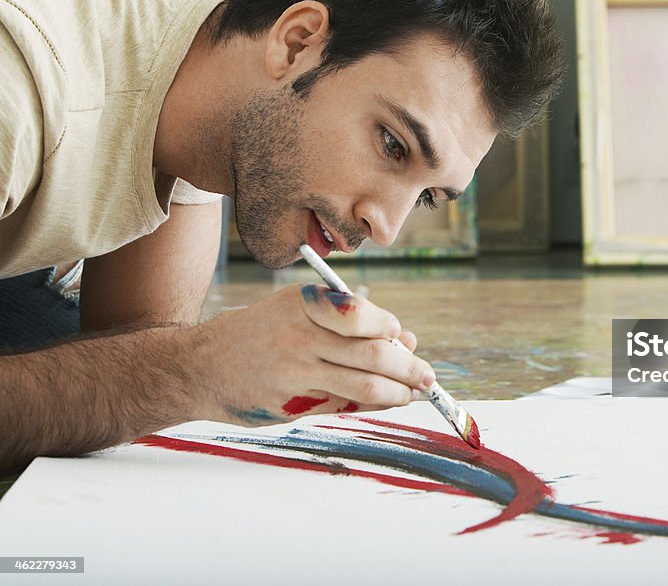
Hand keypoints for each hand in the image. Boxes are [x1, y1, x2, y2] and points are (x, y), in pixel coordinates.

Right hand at [196, 284, 433, 424]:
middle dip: (408, 368)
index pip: (362, 315)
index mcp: (305, 303)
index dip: (389, 329)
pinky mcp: (293, 403)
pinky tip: (382, 402)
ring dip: (398, 392)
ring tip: (412, 394)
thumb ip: (349, 323)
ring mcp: (297, 371)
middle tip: (427, 377)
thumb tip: (407, 340)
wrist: (199, 367)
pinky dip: (370, 404)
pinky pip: (344, 405)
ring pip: (364, 384)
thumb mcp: (297, 311)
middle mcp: (301, 335)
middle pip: (372, 353)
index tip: (403, 338)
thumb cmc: (259, 334)